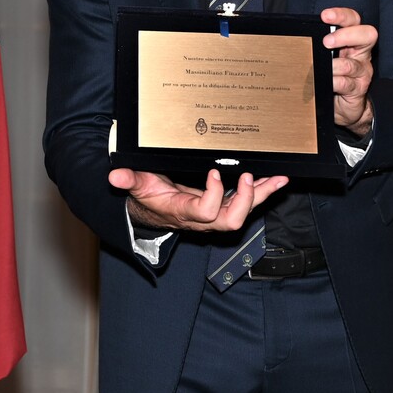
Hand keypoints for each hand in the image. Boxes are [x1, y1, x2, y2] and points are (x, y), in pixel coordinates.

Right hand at [109, 167, 287, 232]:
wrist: (154, 211)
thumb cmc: (149, 197)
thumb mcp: (138, 186)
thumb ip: (129, 180)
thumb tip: (115, 176)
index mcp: (183, 211)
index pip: (205, 212)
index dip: (214, 195)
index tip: (214, 172)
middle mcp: (203, 219)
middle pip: (231, 220)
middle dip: (245, 200)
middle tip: (248, 177)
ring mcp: (215, 215)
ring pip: (244, 213)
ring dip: (262, 195)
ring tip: (278, 178)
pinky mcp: (223, 207)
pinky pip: (247, 204)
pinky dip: (262, 192)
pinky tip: (276, 181)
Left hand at [322, 7, 376, 135]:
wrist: (344, 106)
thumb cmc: (332, 77)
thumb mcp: (325, 58)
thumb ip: (317, 47)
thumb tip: (294, 38)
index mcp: (352, 41)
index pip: (353, 20)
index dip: (342, 15)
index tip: (325, 16)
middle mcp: (360, 54)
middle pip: (367, 35)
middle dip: (346, 35)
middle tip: (327, 41)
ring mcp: (361, 71)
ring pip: (352, 63)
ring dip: (334, 65)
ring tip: (323, 68)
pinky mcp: (358, 88)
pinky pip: (346, 83)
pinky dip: (334, 82)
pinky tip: (327, 83)